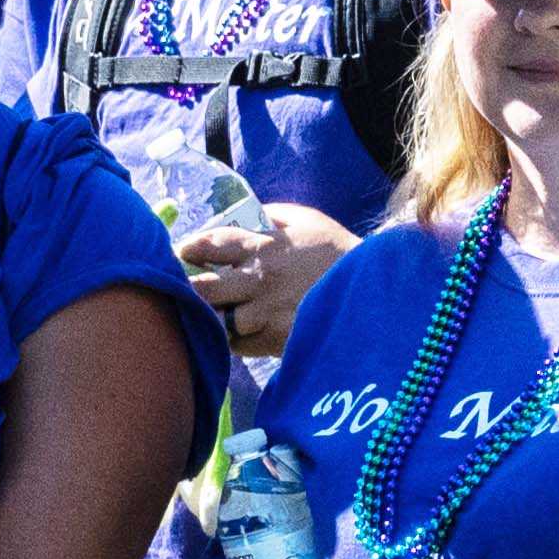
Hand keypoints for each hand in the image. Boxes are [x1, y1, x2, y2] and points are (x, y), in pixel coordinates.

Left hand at [188, 203, 355, 352]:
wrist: (374, 292)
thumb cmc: (339, 254)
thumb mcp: (309, 222)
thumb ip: (273, 216)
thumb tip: (245, 215)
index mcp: (263, 248)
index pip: (210, 245)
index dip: (190, 250)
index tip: (184, 253)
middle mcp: (258, 281)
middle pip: (201, 289)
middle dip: (188, 289)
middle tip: (184, 289)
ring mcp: (264, 313)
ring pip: (214, 319)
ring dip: (208, 316)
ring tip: (207, 312)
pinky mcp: (273, 339)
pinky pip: (236, 343)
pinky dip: (232, 338)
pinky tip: (236, 330)